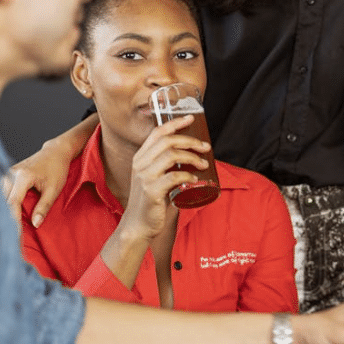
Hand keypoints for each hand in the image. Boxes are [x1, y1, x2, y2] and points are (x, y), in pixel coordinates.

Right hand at [3, 141, 74, 226]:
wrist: (55, 152)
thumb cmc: (57, 169)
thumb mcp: (54, 189)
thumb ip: (44, 207)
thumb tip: (35, 224)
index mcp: (23, 176)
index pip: (13, 202)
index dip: (13, 218)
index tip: (14, 233)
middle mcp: (11, 173)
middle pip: (3, 200)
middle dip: (5, 217)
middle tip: (8, 234)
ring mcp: (7, 173)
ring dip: (2, 210)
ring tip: (5, 226)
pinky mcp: (7, 174)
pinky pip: (1, 191)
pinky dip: (3, 202)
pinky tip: (5, 213)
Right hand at [119, 114, 209, 238]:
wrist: (138, 224)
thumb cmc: (151, 201)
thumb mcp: (155, 177)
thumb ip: (166, 165)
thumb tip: (192, 154)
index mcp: (141, 157)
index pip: (157, 132)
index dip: (175, 123)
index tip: (191, 119)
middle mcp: (140, 164)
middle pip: (167, 141)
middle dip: (190, 140)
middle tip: (205, 147)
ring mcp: (145, 177)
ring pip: (171, 156)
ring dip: (192, 157)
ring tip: (203, 164)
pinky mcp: (151, 191)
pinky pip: (173, 177)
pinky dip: (187, 176)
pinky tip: (195, 179)